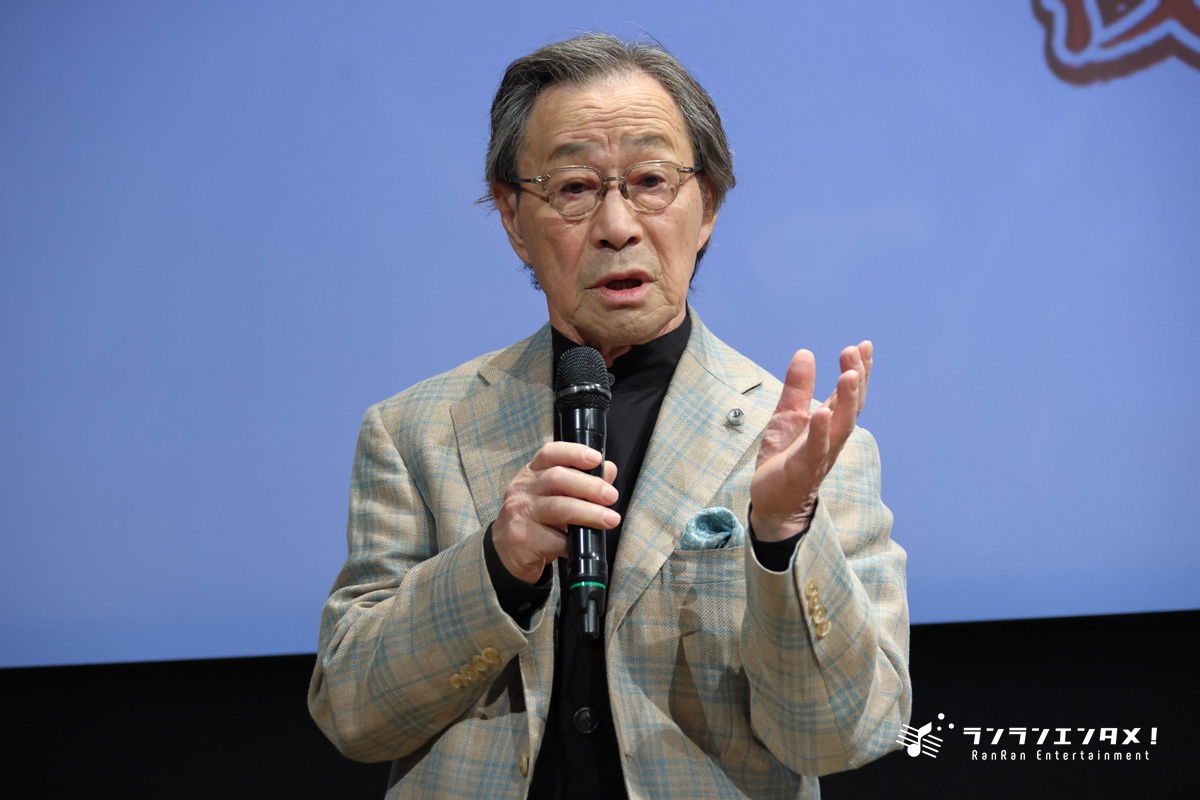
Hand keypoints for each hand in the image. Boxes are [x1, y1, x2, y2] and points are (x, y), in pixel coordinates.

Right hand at [492, 442, 618, 583]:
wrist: (506, 553)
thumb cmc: (537, 521)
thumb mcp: (557, 498)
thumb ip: (582, 483)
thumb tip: (609, 470)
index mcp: (532, 473)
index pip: (550, 453)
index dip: (574, 453)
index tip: (596, 459)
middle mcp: (522, 489)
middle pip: (557, 478)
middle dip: (589, 485)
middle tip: (611, 496)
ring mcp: (519, 513)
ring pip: (558, 507)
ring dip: (589, 513)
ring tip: (610, 519)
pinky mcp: (521, 538)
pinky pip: (554, 539)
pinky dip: (573, 542)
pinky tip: (583, 545)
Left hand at [750, 341, 872, 541]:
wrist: (773, 500)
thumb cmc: (784, 458)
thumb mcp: (787, 415)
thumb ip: (798, 388)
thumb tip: (805, 353)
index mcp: (830, 423)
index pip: (849, 393)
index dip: (858, 369)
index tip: (863, 345)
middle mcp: (832, 437)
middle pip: (852, 405)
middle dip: (856, 377)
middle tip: (855, 351)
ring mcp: (821, 453)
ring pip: (842, 426)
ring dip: (847, 400)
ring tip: (849, 374)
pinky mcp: (804, 468)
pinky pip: (816, 449)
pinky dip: (820, 431)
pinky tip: (822, 412)